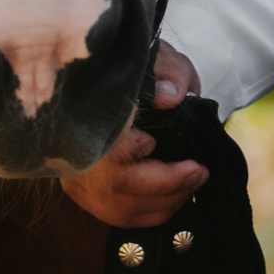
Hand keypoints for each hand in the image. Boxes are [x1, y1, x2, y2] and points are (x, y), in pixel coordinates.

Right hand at [60, 43, 206, 226]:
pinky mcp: (84, 194)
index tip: (155, 141)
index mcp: (87, 116)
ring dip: (163, 203)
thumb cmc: (132, 68)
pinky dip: (150, 213)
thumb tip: (171, 95)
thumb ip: (167, 71)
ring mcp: (75, 177)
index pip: (102, 144)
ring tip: (193, 183)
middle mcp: (75, 153)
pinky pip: (117, 216)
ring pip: (119, 208)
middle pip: (116, 185)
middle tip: (199, 171)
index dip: (133, 149)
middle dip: (166, 185)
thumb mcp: (155, 57)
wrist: (108, 80)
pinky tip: (173, 197)